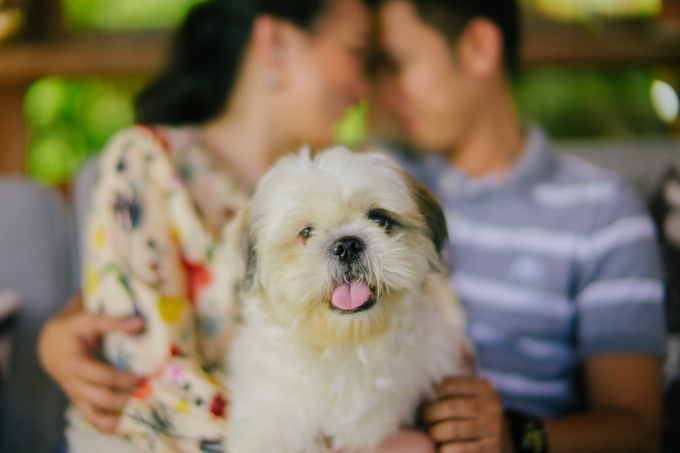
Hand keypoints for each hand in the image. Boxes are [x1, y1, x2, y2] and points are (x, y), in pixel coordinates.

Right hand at [37, 295, 144, 432]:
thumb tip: (141, 322)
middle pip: (103, 398)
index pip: (103, 375)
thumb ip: (113, 321)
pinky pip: (94, 420)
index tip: (146, 376)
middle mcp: (74, 383)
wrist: (50, 344)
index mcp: (75, 363)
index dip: (125, 379)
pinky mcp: (81, 402)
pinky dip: (111, 424)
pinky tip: (129, 420)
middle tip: (150, 389)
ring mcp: (77, 395)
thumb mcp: (87, 320)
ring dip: (121, 413)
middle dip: (128, 396)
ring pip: (97, 415)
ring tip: (144, 404)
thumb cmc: (73, 330)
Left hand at [423, 377, 511, 452]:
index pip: (450, 384)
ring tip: (431, 432)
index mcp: (483, 388)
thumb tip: (458, 342)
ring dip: (435, 432)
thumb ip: (464, 369)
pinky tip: (441, 446)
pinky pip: (459, 449)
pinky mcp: (488, 448)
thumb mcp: (473, 389)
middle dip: (431, 414)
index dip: (435, 391)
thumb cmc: (475, 408)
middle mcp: (490, 407)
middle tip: (424, 417)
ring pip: (452, 430)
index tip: (431, 397)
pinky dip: (445, 449)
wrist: (500, 439)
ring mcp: (490, 429)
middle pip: (449, 408)